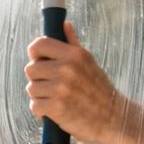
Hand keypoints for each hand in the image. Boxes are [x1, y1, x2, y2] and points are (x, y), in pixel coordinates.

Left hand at [24, 21, 121, 143]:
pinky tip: (53, 111)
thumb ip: (73, 43)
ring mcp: (61, 88)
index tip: (40, 62)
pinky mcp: (56, 107)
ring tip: (55, 99)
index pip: (38, 45)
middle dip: (38, 79)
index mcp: (74, 55)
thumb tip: (64, 24)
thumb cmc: (99, 90)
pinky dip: (41, 111)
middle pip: (31, 69)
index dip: (35, 54)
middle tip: (51, 86)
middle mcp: (67, 68)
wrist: (113, 118)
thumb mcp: (89, 62)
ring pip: (31, 88)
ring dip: (40, 96)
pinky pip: (34, 105)